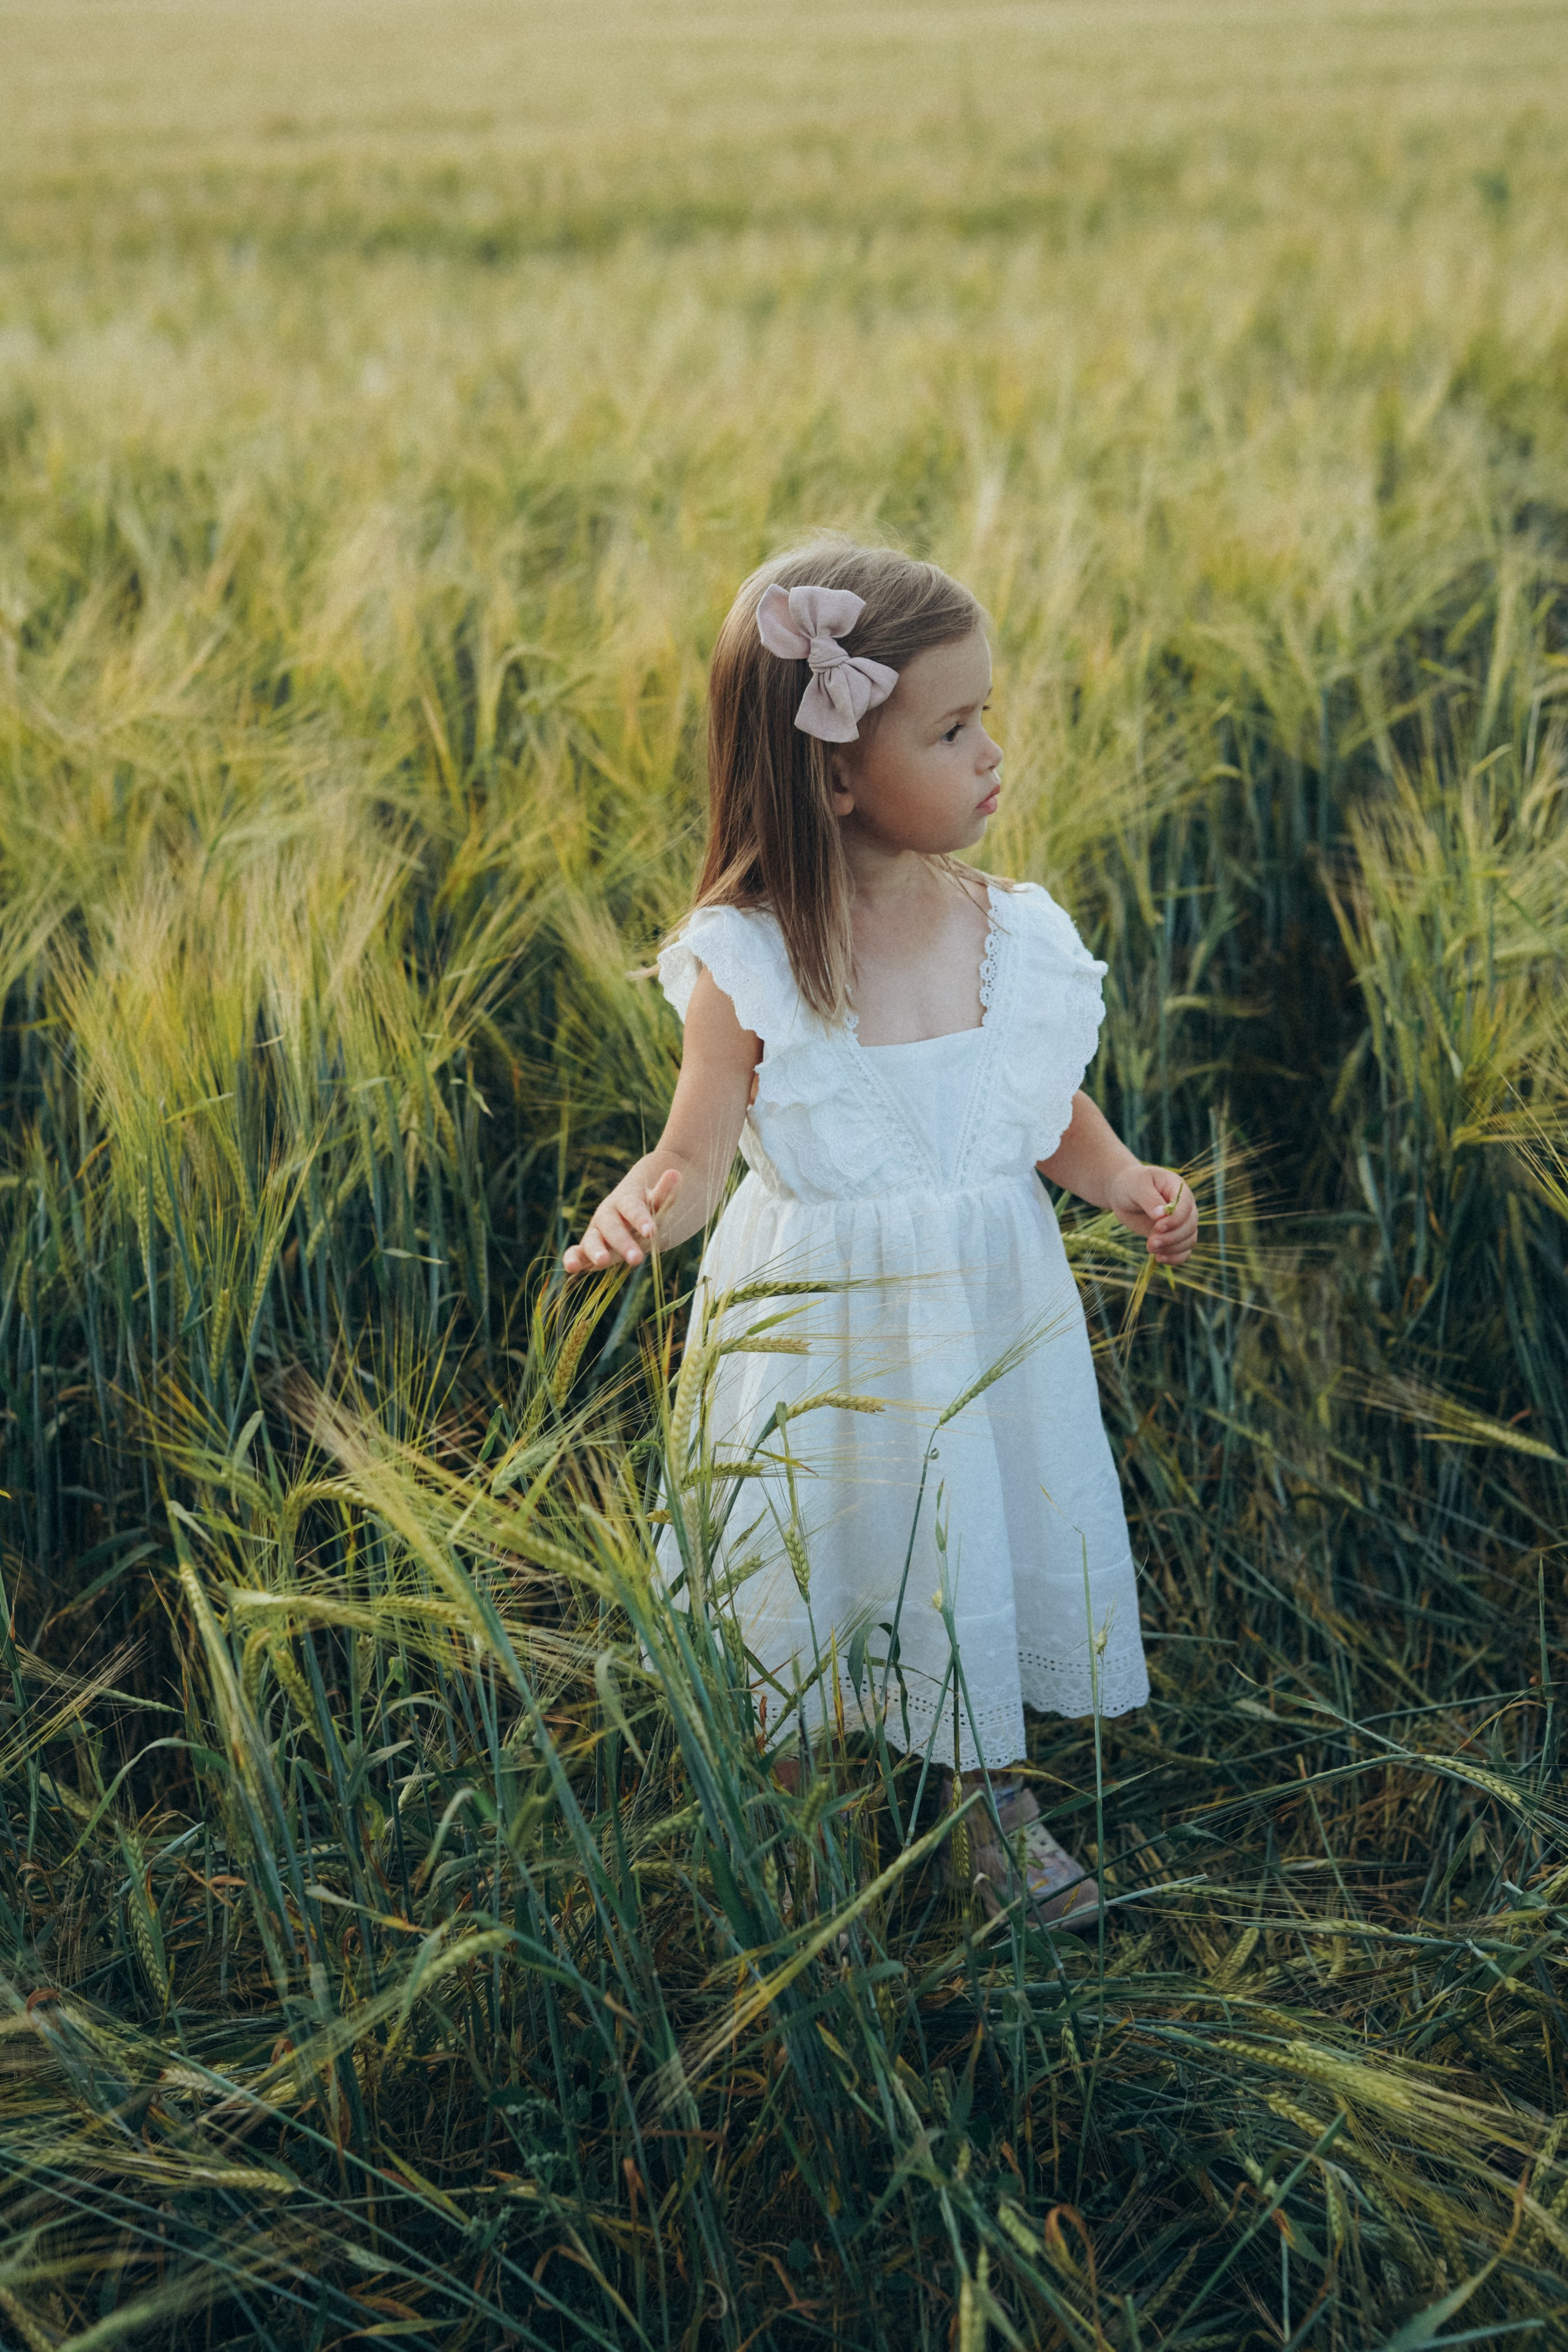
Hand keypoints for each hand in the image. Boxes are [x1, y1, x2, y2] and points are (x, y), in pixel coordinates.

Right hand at [563, 1167, 682, 1273]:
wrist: (629, 1218)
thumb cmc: (646, 1212)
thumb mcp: (656, 1204)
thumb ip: (664, 1192)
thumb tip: (675, 1173)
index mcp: (625, 1201)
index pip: (632, 1208)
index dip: (640, 1219)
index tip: (651, 1232)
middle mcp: (607, 1215)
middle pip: (613, 1228)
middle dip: (623, 1243)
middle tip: (636, 1259)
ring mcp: (595, 1232)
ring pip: (592, 1240)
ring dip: (596, 1251)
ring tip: (603, 1262)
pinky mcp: (587, 1249)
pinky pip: (576, 1253)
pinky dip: (571, 1259)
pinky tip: (571, 1268)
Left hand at [1108, 1164, 1196, 1265]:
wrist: (1124, 1194)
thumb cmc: (1131, 1184)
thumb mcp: (1137, 1186)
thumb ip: (1149, 1199)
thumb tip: (1161, 1215)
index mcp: (1178, 1188)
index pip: (1186, 1206)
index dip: (1175, 1220)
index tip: (1158, 1227)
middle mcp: (1184, 1206)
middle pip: (1190, 1226)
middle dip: (1172, 1237)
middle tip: (1150, 1242)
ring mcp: (1180, 1222)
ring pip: (1189, 1240)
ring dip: (1172, 1248)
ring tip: (1151, 1248)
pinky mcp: (1173, 1236)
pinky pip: (1183, 1251)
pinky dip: (1175, 1258)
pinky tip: (1159, 1259)